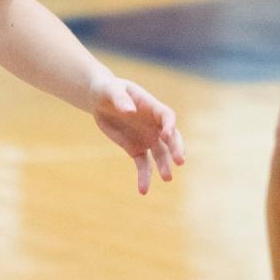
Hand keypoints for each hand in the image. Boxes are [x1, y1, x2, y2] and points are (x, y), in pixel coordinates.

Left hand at [90, 75, 184, 194]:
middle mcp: (154, 124)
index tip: (167, 136)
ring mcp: (147, 138)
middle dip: (176, 149)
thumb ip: (120, 99)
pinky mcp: (136, 149)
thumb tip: (129, 111)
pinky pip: (143, 165)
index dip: (169, 126)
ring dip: (164, 166)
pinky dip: (144, 177)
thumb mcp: (111, 90)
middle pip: (171, 138)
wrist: (100, 100)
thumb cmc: (107, 89)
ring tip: (167, 178)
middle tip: (179, 162)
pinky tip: (143, 190)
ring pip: (160, 154)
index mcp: (152, 107)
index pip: (167, 117)